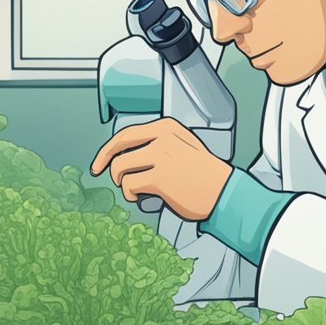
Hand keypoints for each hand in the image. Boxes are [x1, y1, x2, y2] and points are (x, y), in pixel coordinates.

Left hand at [90, 118, 231, 220]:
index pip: (127, 133)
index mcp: (167, 127)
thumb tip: (124, 156)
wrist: (225, 191)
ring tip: (136, 189)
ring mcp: (161, 156)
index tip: (100, 161)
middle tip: (100, 173)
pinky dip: (131, 194)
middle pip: (118, 147)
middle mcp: (162, 137)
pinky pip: (129, 185)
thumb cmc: (204, 173)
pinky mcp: (159, 178)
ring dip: (123, 182)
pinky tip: (142, 197)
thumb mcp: (182, 146)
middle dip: (104, 161)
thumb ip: (157, 144)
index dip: (108, 149)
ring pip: (120, 168)